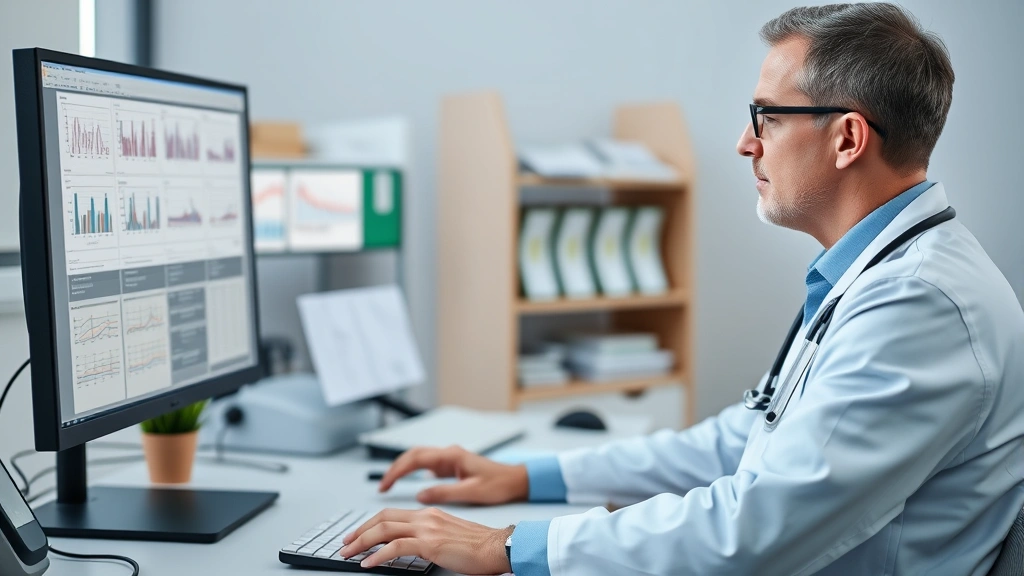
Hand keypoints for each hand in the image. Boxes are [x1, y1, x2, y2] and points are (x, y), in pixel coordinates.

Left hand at [339, 507, 512, 574]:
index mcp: (429, 514)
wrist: (497, 547)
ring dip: (361, 542)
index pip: (391, 515)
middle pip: (382, 518)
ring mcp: (427, 528)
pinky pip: (395, 547)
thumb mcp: (448, 535)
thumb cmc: (478, 547)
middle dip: (359, 531)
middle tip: (345, 544)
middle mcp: (425, 517)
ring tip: (349, 554)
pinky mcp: (430, 543)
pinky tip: (368, 563)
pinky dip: (377, 555)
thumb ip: (429, 536)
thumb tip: (409, 547)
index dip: (370, 524)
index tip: (357, 535)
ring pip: (383, 530)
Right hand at [378, 445, 528, 504]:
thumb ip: (444, 492)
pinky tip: (410, 482)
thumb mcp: (471, 492)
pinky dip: (414, 471)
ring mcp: (450, 459)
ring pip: (419, 458)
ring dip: (403, 469)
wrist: (516, 480)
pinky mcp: (452, 466)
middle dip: (395, 469)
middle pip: (413, 455)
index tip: (385, 484)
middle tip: (382, 486)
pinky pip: (427, 465)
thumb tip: (420, 494)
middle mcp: (449, 454)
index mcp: (452, 456)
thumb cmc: (499, 484)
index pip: (416, 459)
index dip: (397, 471)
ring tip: (390, 484)